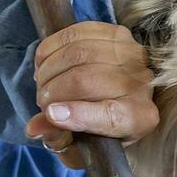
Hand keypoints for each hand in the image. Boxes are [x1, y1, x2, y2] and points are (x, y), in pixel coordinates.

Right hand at [24, 21, 158, 170]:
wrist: (118, 98)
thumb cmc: (97, 128)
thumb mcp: (81, 143)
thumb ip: (59, 138)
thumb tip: (34, 127)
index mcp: (140, 119)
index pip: (112, 115)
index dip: (78, 114)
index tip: (50, 113)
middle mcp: (142, 85)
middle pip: (87, 80)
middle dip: (53, 91)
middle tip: (41, 101)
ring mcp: (132, 55)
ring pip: (78, 54)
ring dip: (49, 70)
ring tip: (42, 84)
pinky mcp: (117, 33)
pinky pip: (75, 33)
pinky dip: (51, 49)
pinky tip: (44, 64)